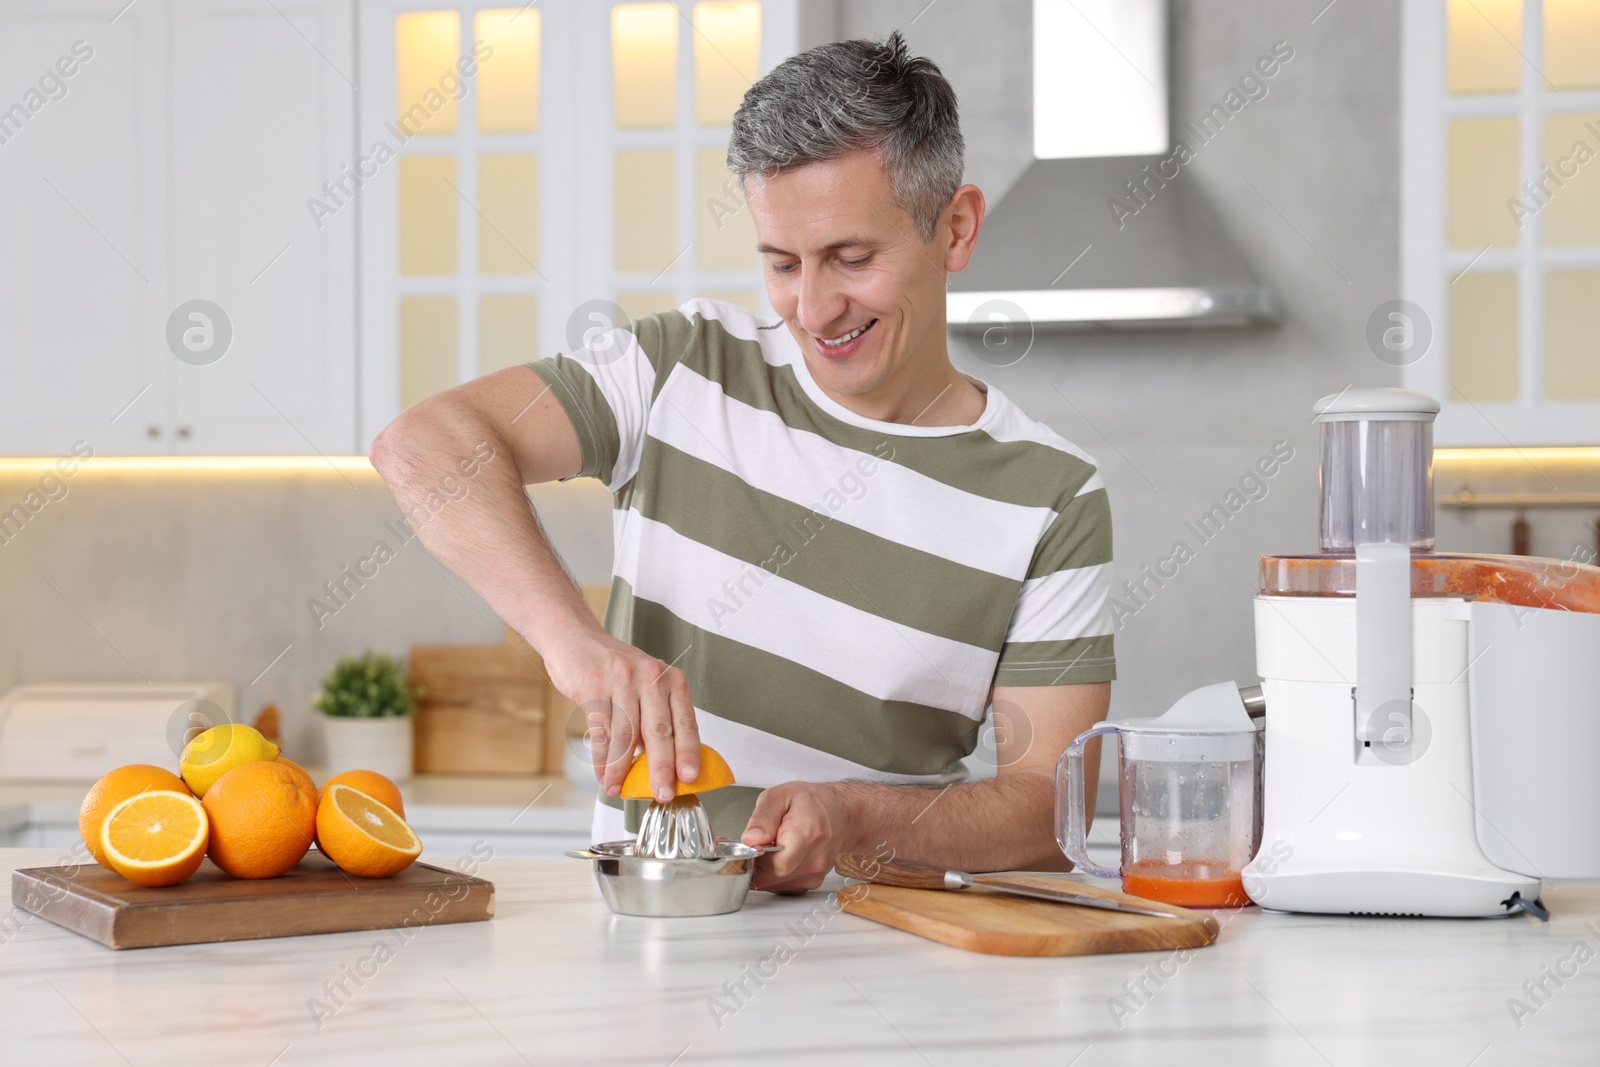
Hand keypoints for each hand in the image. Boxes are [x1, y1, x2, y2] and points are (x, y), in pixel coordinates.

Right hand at [541, 626, 696, 801]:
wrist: (577, 638)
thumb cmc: (616, 669)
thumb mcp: (646, 685)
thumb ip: (657, 718)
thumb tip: (662, 766)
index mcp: (671, 679)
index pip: (685, 721)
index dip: (688, 752)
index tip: (690, 777)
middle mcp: (651, 677)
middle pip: (658, 731)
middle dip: (661, 768)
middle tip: (663, 794)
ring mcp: (622, 680)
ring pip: (625, 735)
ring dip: (621, 769)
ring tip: (618, 790)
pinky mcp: (594, 686)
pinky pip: (600, 731)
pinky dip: (601, 758)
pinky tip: (602, 774)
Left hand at [741, 782, 849, 892]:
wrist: (839, 814)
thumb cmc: (810, 803)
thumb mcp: (780, 796)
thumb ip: (763, 817)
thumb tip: (751, 839)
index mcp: (808, 834)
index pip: (776, 864)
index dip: (757, 855)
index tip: (753, 843)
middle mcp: (815, 859)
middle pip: (771, 877)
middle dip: (756, 862)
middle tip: (758, 842)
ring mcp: (814, 875)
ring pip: (772, 884)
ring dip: (763, 869)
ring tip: (771, 846)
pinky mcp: (810, 883)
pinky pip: (780, 886)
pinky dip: (772, 874)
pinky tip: (778, 856)